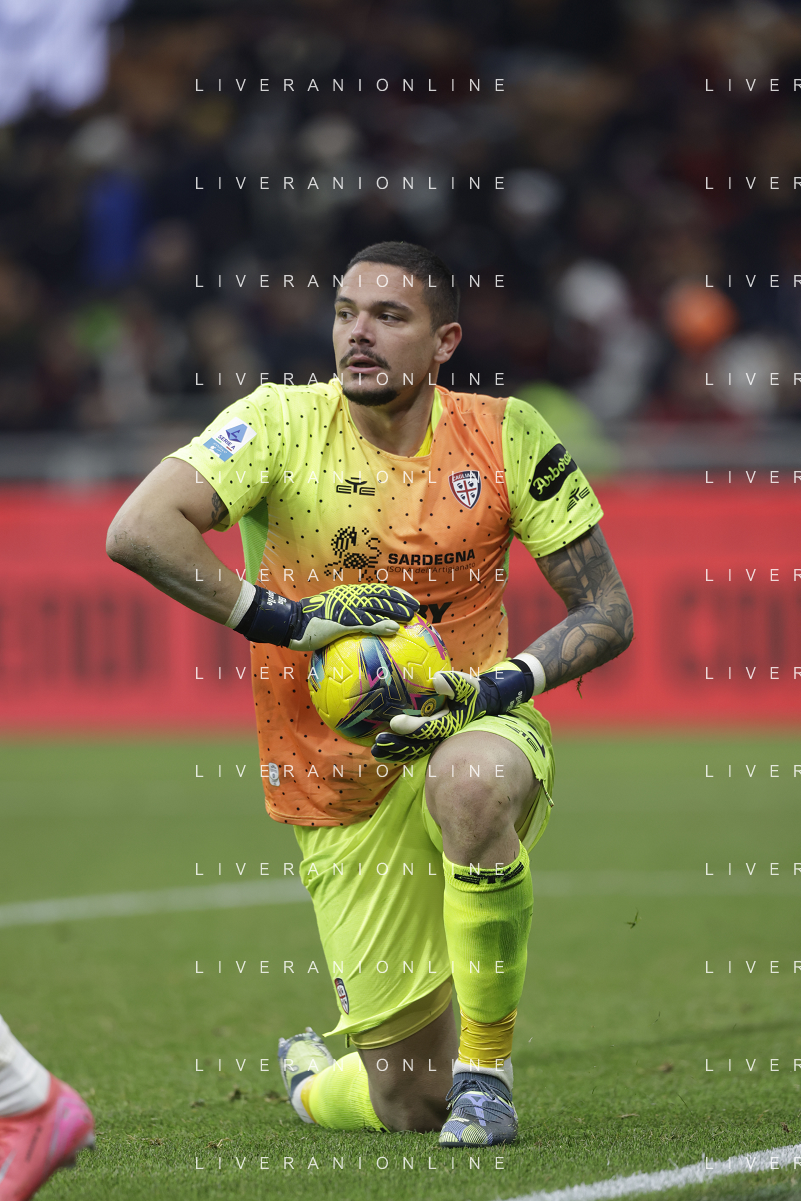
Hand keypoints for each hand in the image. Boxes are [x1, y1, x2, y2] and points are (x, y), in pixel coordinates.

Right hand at [234, 581, 418, 650]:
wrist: (290, 623)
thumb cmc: (310, 621)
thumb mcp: (331, 615)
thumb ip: (347, 618)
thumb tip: (362, 624)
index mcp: (348, 595)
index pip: (376, 591)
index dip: (393, 594)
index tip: (408, 599)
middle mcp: (349, 598)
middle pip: (380, 596)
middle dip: (400, 600)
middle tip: (416, 607)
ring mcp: (346, 609)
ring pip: (376, 607)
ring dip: (395, 610)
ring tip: (411, 616)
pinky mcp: (341, 622)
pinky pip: (365, 623)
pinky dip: (381, 625)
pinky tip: (394, 629)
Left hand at [371, 660, 533, 763]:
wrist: (477, 705)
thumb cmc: (469, 693)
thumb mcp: (467, 685)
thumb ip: (455, 683)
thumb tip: (437, 679)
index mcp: (450, 724)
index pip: (430, 728)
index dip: (413, 727)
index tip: (395, 722)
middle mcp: (440, 737)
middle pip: (418, 746)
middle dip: (398, 745)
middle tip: (379, 742)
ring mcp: (433, 742)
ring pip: (413, 751)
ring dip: (394, 752)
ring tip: (375, 751)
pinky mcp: (426, 742)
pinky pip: (411, 749)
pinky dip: (396, 752)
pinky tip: (379, 751)